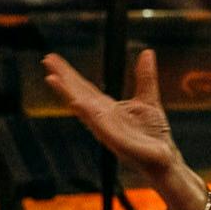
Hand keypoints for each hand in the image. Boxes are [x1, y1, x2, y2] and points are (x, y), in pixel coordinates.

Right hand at [42, 49, 180, 178]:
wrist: (164, 157)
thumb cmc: (153, 132)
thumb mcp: (149, 98)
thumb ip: (145, 76)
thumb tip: (147, 52)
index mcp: (106, 107)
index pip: (83, 87)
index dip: (69, 73)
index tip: (53, 58)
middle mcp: (102, 118)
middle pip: (78, 95)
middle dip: (62, 79)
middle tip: (47, 61)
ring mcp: (106, 130)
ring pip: (83, 110)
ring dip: (68, 94)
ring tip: (53, 78)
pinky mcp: (116, 142)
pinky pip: (100, 127)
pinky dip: (89, 115)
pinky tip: (77, 103)